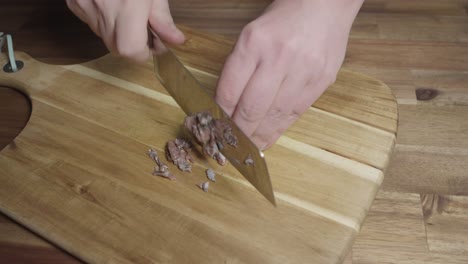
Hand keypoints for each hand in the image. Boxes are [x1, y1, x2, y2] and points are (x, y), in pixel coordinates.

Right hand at [66, 0, 184, 61]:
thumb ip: (163, 17)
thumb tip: (176, 40)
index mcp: (126, 7)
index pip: (131, 50)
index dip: (144, 53)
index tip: (155, 45)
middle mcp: (101, 9)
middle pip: (117, 47)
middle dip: (135, 44)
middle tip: (147, 27)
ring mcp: (83, 6)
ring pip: (104, 36)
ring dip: (120, 32)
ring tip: (129, 9)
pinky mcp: (74, 2)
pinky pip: (92, 21)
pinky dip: (105, 19)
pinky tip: (112, 3)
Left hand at [215, 0, 362, 149]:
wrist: (325, 4)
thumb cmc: (284, 17)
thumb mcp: (252, 34)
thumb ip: (240, 67)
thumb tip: (228, 104)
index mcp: (254, 42)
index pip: (230, 90)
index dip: (221, 114)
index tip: (216, 127)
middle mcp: (279, 57)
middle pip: (252, 108)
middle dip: (238, 132)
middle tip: (230, 145)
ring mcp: (304, 71)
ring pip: (275, 116)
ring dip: (259, 136)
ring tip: (248, 148)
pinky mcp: (321, 81)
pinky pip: (295, 113)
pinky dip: (279, 130)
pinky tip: (268, 138)